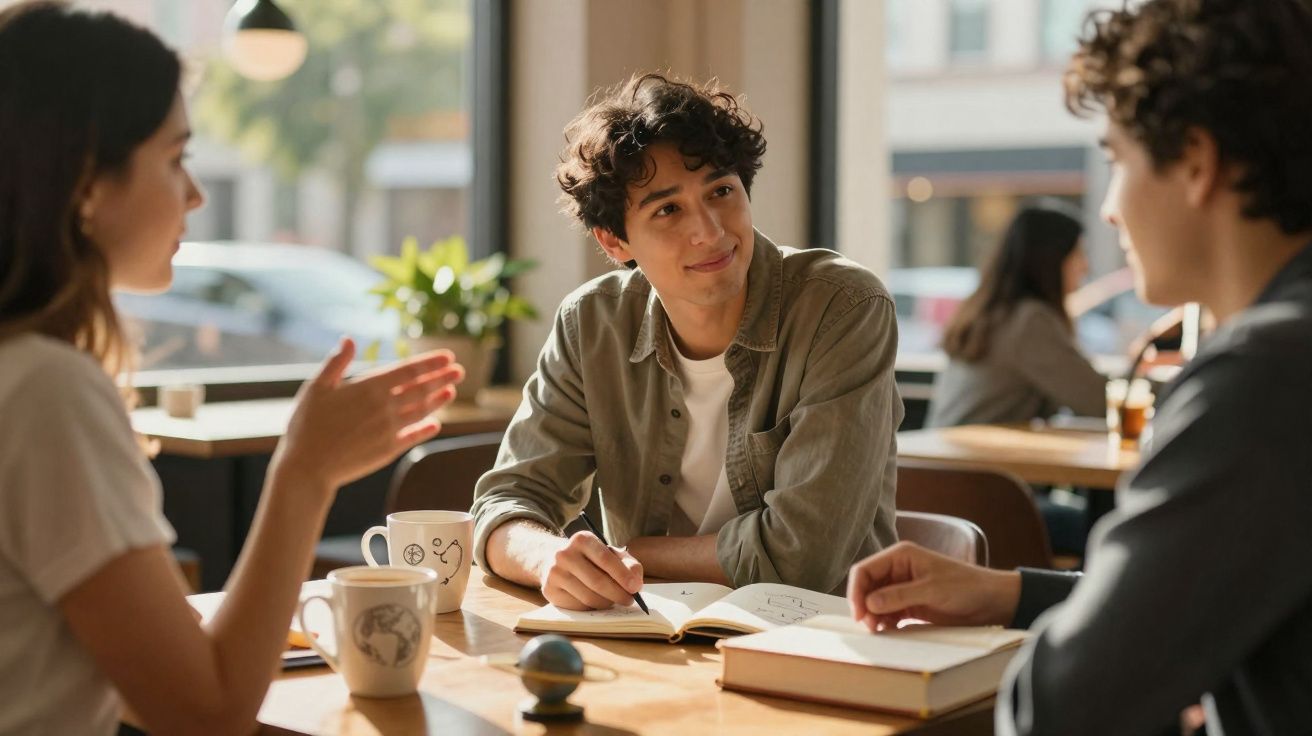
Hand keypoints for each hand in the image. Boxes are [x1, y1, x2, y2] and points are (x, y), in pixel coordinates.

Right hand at [272, 337, 464, 491]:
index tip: (447, 356)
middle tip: (459, 370)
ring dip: (439, 400)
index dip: (430, 363)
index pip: (408, 371)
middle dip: (441, 378)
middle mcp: (384, 407)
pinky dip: (426, 428)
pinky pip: (413, 436)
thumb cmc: (306, 425)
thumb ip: (336, 363)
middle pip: (420, 389)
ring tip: (452, 391)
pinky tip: (436, 423)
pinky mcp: (388, 450)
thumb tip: (348, 339)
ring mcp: (389, 430)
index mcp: (368, 387)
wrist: (307, 467)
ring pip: (421, 411)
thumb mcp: (316, 387)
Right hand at [540, 531, 642, 610]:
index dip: (623, 575)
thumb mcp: (610, 553)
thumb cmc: (590, 558)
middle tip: (629, 600)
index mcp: (582, 539)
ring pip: (588, 597)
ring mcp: (554, 573)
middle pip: (597, 581)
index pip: (605, 559)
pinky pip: (578, 607)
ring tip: (613, 600)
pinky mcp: (549, 591)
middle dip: (618, 594)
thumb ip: (628, 564)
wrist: (553, 560)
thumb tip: (636, 583)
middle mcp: (564, 554)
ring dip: (606, 603)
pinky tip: (595, 601)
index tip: (636, 588)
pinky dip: (592, 609)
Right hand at [847, 542, 1020, 630]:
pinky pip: (888, 613)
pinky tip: (888, 631)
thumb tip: (869, 603)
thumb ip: (899, 596)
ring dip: (873, 616)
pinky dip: (884, 622)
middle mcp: (898, 570)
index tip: (859, 613)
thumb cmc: (966, 587)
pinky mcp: (910, 605)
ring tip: (878, 631)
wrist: (992, 602)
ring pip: (875, 602)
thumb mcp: (932, 590)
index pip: (865, 570)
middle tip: (869, 627)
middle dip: (864, 605)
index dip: (856, 590)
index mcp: (900, 556)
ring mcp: (903, 588)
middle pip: (867, 586)